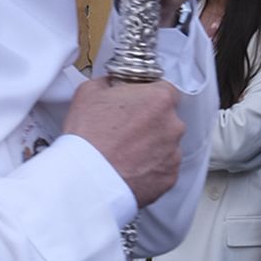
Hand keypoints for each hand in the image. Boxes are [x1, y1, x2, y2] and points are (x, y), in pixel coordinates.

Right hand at [65, 75, 183, 206]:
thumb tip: (111, 84)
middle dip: (149, 122)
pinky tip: (129, 166)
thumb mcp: (89, 92)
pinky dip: (150, 168)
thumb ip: (109, 82)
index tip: (137, 104)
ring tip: (124, 151)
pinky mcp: (169, 177)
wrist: (87, 178)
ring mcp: (173, 154)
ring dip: (150, 146)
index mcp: (159, 99)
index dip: (148, 97)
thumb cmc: (88, 137)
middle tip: (124, 129)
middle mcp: (173, 126)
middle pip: (167, 119)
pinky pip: (163, 168)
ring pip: (165, 144)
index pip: (165, 90)